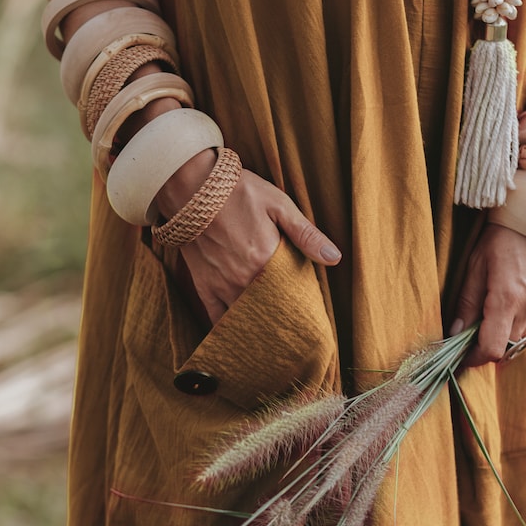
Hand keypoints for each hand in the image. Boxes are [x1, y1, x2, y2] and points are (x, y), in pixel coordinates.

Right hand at [157, 148, 341, 325]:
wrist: (190, 187)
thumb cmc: (238, 192)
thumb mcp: (279, 205)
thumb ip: (306, 235)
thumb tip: (334, 258)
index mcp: (266, 262)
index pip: (291, 294)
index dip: (302, 305)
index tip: (311, 314)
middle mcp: (244, 281)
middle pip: (270, 310)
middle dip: (282, 319)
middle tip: (294, 328)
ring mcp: (222, 286)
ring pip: (245, 316)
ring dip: (259, 325)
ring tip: (272, 336)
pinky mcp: (204, 285)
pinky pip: (216, 317)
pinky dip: (228, 329)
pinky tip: (239, 337)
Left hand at [449, 223, 525, 367]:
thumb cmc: (502, 238)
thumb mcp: (476, 265)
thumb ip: (467, 302)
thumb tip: (455, 332)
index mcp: (506, 299)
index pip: (492, 348)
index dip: (474, 357)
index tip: (462, 355)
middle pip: (505, 348)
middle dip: (486, 347)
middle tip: (469, 336)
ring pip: (518, 338)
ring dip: (501, 335)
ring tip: (487, 316)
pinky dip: (515, 323)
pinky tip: (506, 304)